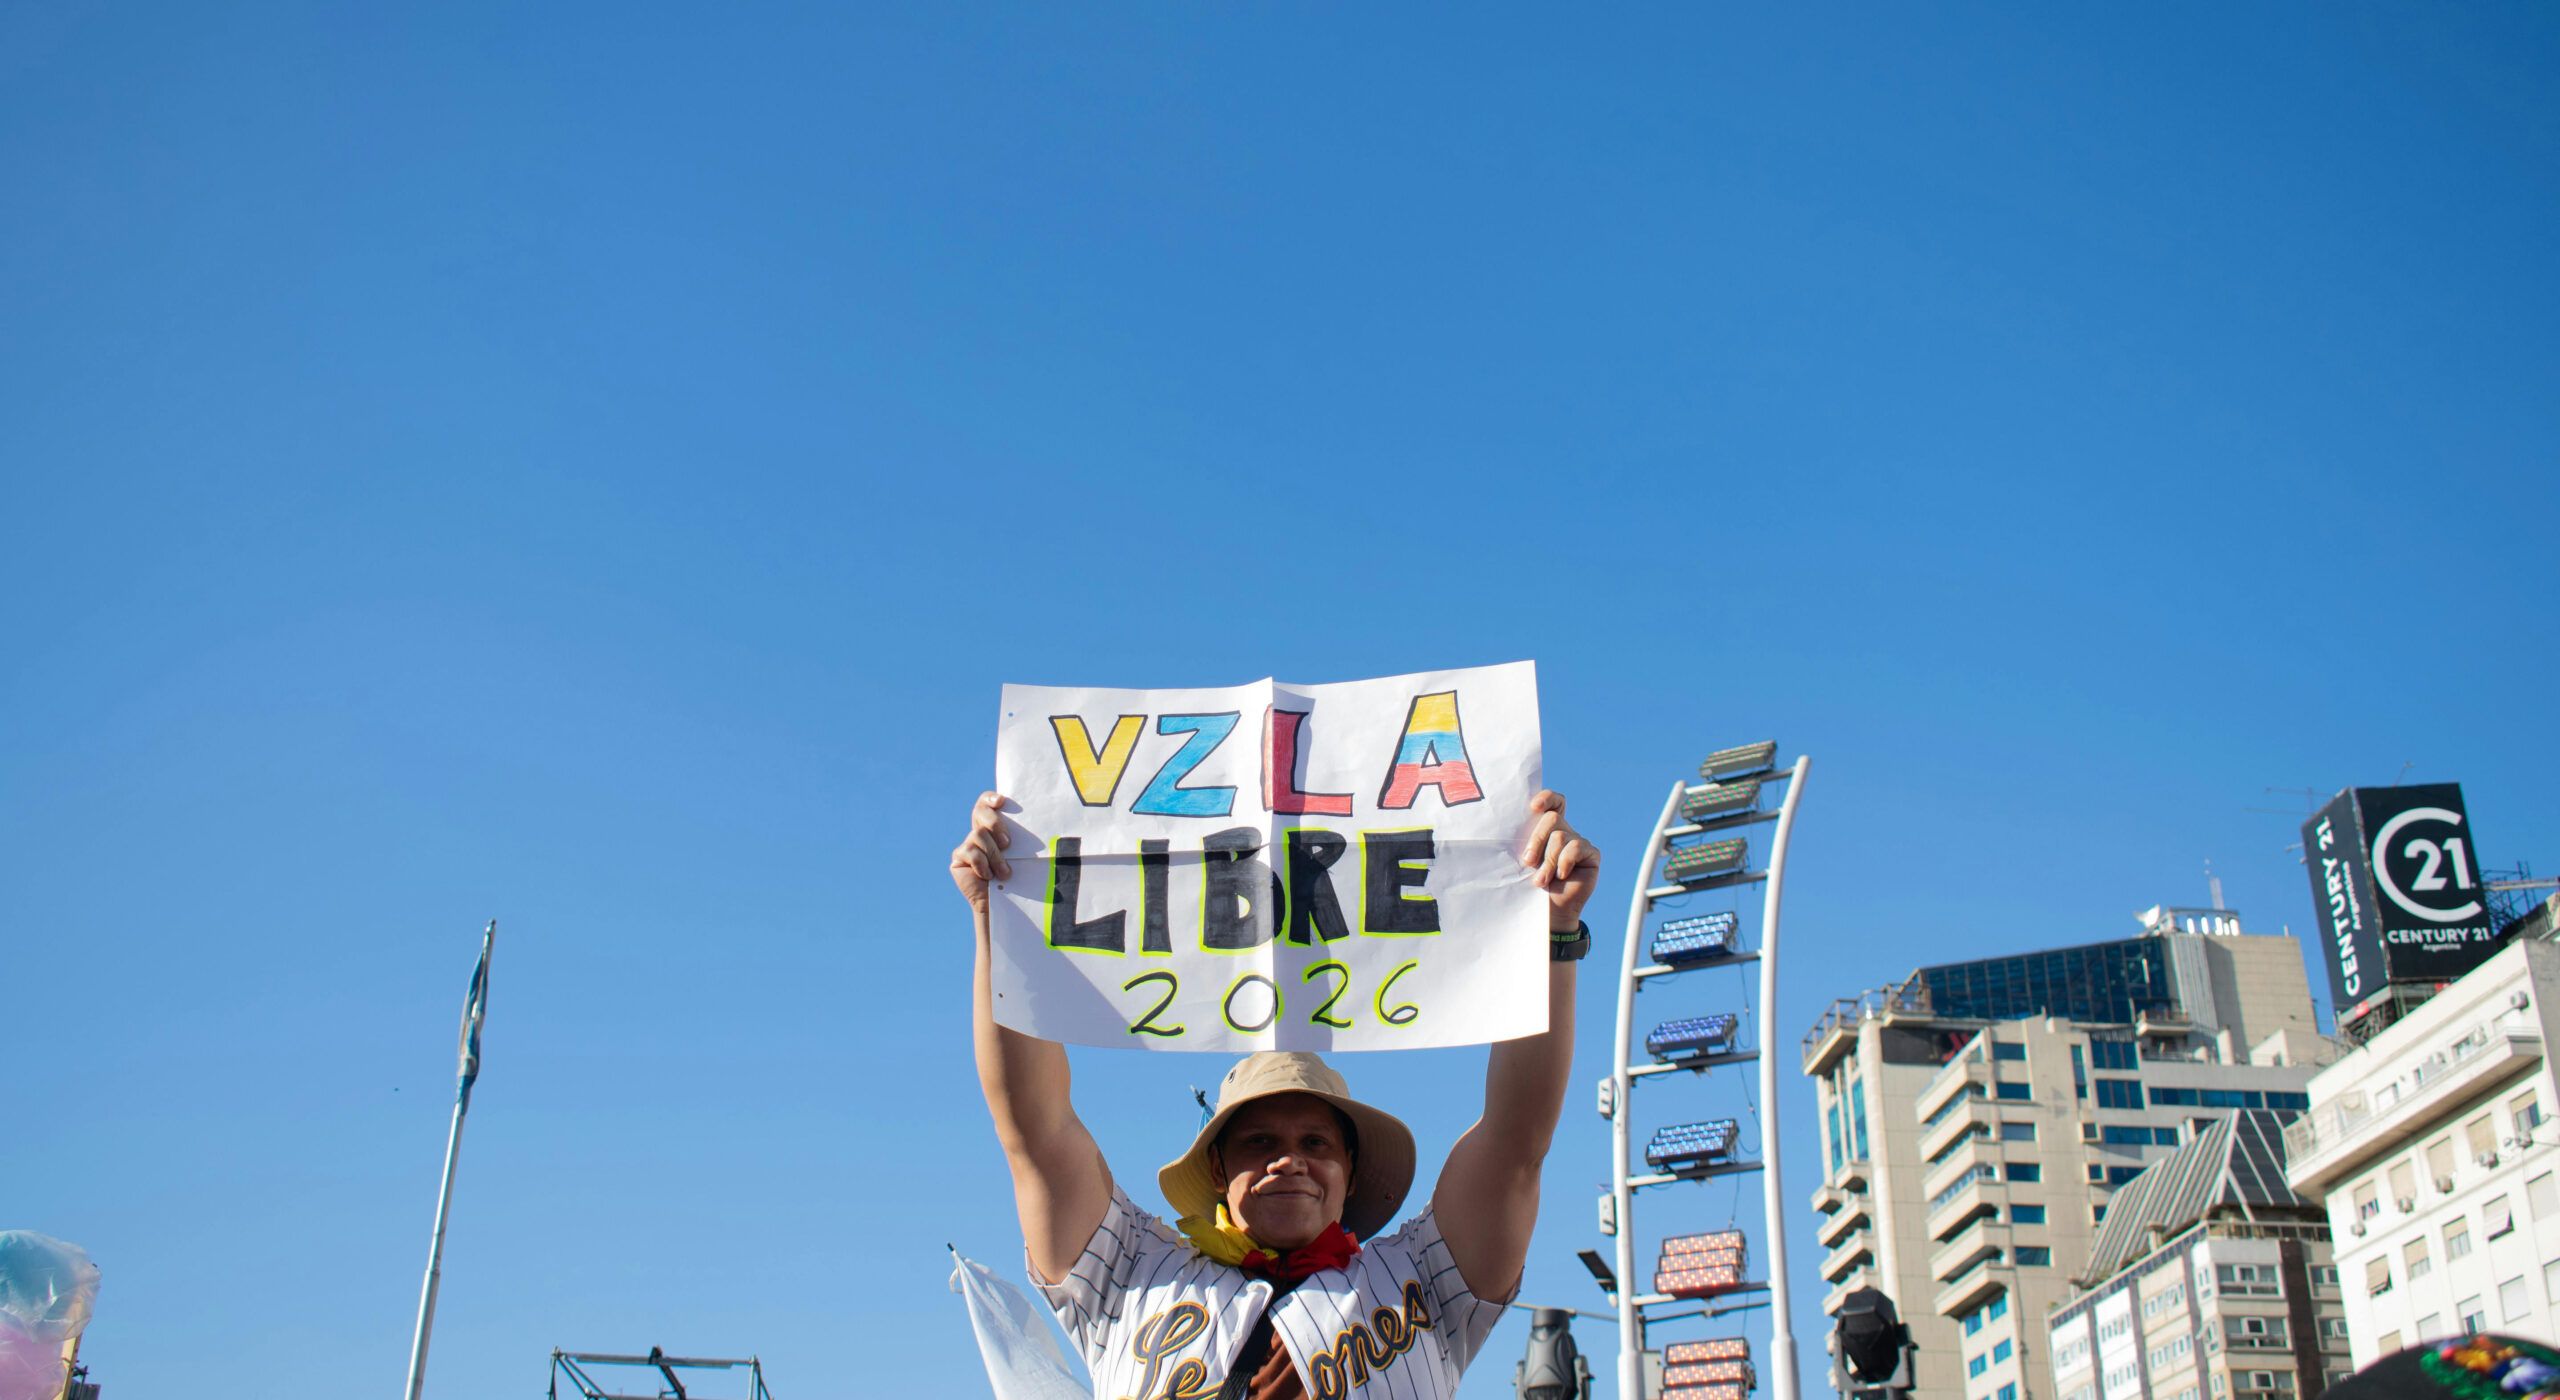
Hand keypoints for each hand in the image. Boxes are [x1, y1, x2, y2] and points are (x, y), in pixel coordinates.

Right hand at [950, 791, 1012, 914]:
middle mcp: (979, 832)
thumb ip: (1023, 838)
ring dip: (995, 855)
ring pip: (979, 835)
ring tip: (1004, 873)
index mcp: (995, 827)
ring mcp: (967, 844)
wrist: (1006, 904)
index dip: (990, 798)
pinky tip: (988, 876)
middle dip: (994, 823)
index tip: (1001, 801)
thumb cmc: (1019, 878)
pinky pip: (971, 852)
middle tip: (1008, 843)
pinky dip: (982, 865)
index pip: (987, 803)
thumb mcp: (1023, 854)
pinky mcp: (958, 858)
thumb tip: (1042, 823)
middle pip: (980, 812)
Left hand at [1520, 789, 1599, 932]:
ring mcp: (1579, 842)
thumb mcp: (1525, 861)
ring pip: (1560, 836)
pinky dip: (1564, 862)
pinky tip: (1562, 876)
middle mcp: (1565, 831)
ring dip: (1548, 861)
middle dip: (1537, 840)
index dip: (1547, 798)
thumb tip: (1513, 826)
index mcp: (1547, 829)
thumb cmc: (1531, 885)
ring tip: (1541, 880)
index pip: (1553, 803)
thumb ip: (1525, 842)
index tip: (1534, 807)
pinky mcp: (1591, 854)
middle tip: (1528, 862)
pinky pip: (1576, 848)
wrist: (1548, 910)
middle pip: (1552, 818)